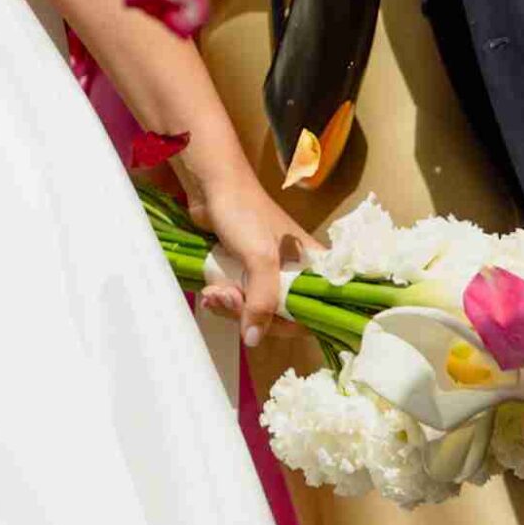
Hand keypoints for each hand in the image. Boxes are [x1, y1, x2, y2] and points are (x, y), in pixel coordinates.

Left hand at [196, 170, 300, 340]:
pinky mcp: (241, 271)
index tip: (266, 322)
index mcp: (311, 266)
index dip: (291, 323)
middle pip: (279, 315)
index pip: (314, 311)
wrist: (210, 185)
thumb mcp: (260, 258)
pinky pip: (236, 298)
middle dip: (250, 314)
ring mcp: (265, 273)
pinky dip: (221, 299)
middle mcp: (292, 272)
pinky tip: (209, 292)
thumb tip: (253, 339)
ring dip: (230, 307)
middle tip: (228, 298)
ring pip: (253, 309)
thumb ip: (262, 300)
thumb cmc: (244, 213)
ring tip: (214, 293)